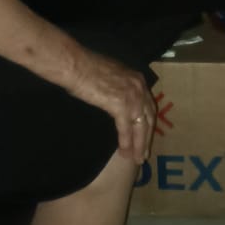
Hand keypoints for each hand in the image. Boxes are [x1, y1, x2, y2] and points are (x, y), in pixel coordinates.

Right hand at [64, 47, 157, 162]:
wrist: (75, 65)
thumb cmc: (86, 68)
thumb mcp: (110, 76)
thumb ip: (118, 88)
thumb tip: (115, 98)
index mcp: (137, 80)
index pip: (148, 106)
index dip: (148, 124)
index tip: (146, 137)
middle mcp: (139, 87)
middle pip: (149, 119)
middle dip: (146, 138)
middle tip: (143, 154)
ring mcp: (132, 96)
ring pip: (140, 126)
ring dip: (138, 145)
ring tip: (135, 159)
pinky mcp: (121, 104)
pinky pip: (126, 128)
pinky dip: (126, 141)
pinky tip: (124, 152)